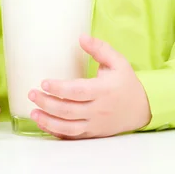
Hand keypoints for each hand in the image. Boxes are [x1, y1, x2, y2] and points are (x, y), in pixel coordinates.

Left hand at [28, 34, 151, 138]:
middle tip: (32, 94)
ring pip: (68, 127)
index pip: (77, 91)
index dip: (59, 88)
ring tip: (33, 112)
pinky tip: (45, 124)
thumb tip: (81, 37)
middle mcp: (98, 110)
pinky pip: (72, 137)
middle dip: (47, 103)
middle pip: (68, 110)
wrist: (142, 108)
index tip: (44, 82)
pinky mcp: (93, 133)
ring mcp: (95, 124)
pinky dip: (57, 132)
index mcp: (103, 90)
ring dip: (48, 121)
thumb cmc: (126, 82)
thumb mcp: (118, 61)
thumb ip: (100, 48)